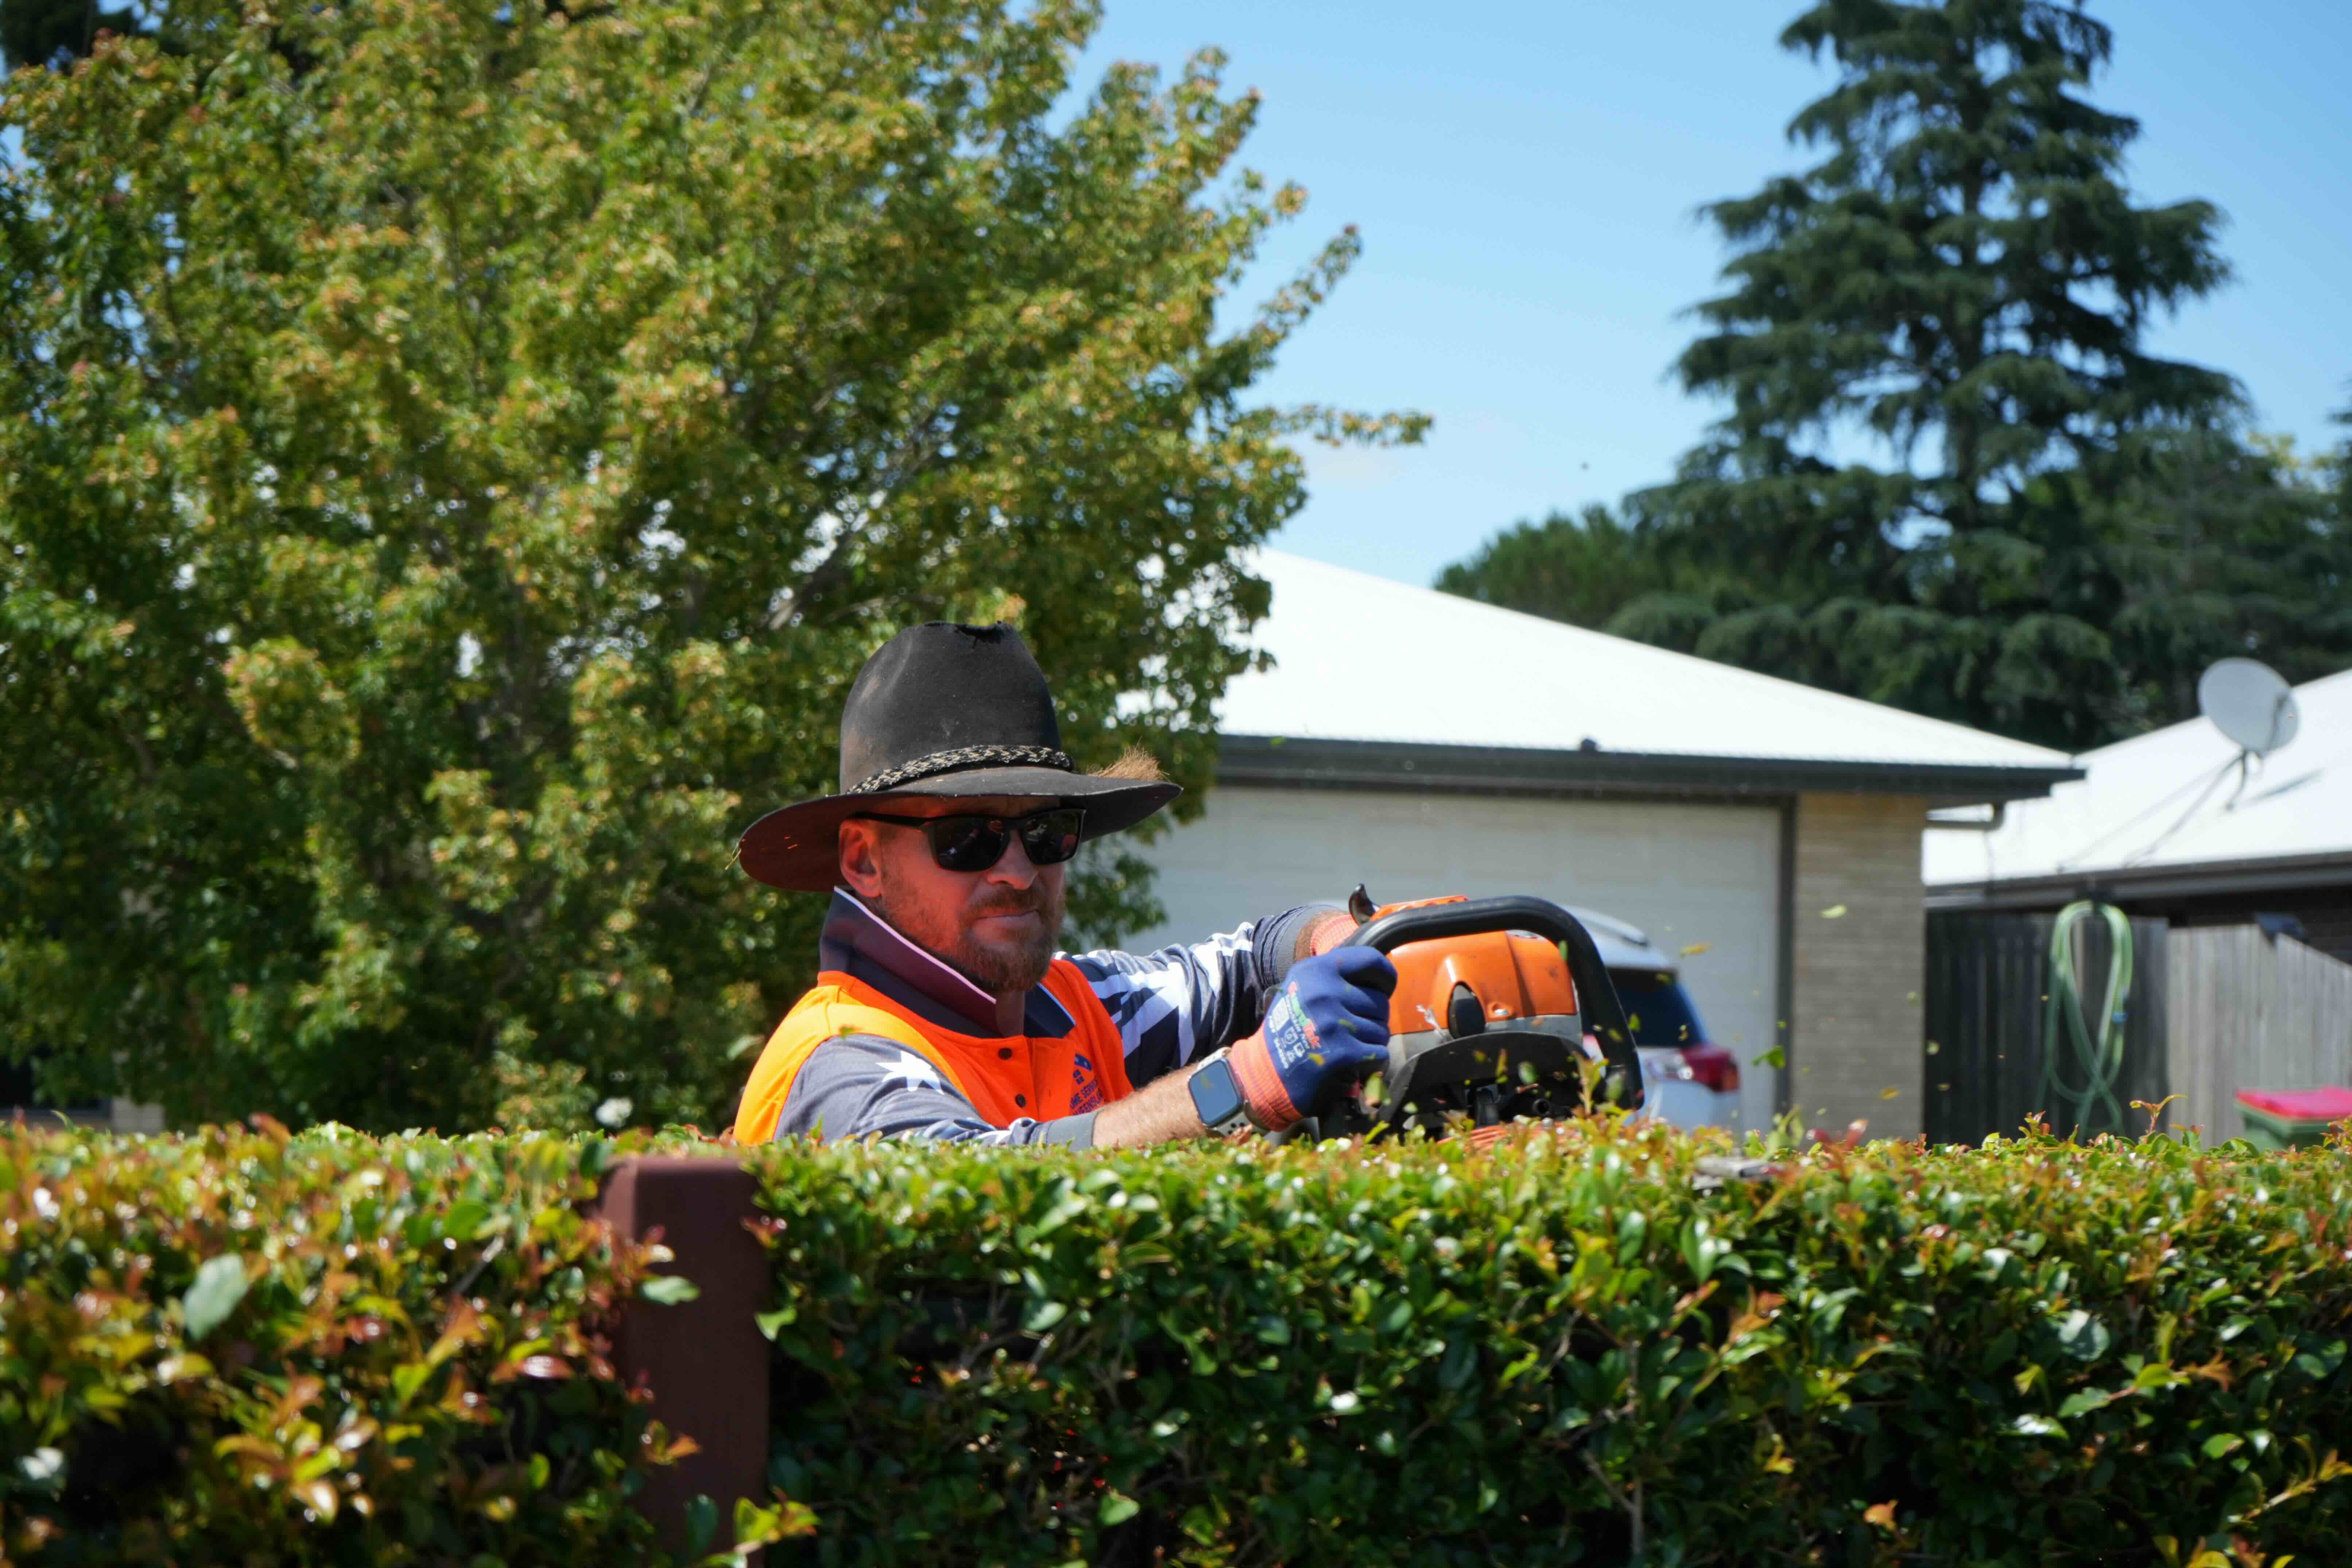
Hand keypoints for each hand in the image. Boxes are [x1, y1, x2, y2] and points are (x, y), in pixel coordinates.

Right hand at [1228, 947, 1396, 1130]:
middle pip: (1380, 1002)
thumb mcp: (1304, 987)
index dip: (1385, 976)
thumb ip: (1335, 976)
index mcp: (1315, 970)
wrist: (1267, 1070)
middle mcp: (1323, 992)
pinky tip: (1354, 1062)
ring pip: (1382, 1030)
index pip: (1370, 960)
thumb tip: (1379, 972)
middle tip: (1356, 1029)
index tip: (1383, 989)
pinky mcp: (1342, 1052)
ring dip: (1372, 1042)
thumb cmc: (1291, 1027)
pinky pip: (1379, 1053)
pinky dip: (1372, 1062)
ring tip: (1351, 1046)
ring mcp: (1333, 1022)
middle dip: (1375, 1018)